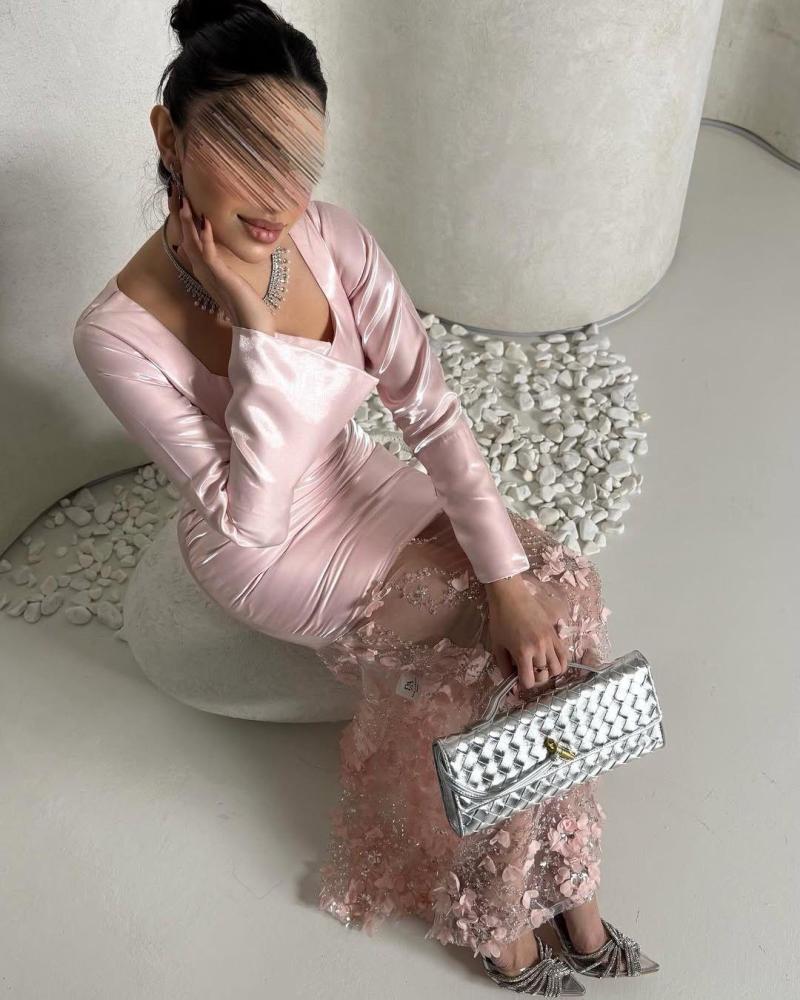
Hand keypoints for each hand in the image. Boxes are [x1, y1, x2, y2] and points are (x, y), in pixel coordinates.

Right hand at [168, 182, 276, 332]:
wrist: (251, 322)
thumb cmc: (245, 304)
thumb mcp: (231, 282)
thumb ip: (222, 270)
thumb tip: (217, 259)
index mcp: (205, 269)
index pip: (190, 241)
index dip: (184, 222)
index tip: (181, 201)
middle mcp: (203, 269)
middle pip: (187, 237)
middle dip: (181, 216)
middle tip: (176, 193)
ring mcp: (209, 272)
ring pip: (193, 243)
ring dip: (188, 222)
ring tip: (183, 201)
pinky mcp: (218, 275)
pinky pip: (208, 253)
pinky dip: (206, 236)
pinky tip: (205, 221)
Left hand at [485, 575, 570, 690]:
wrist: (511, 596)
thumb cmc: (500, 620)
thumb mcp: (497, 646)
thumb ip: (505, 668)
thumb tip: (512, 686)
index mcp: (522, 652)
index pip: (529, 681)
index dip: (522, 684)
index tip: (517, 679)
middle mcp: (539, 649)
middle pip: (543, 677)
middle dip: (534, 679)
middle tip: (526, 672)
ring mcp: (549, 641)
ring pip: (557, 669)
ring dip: (548, 673)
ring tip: (539, 667)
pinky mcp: (555, 634)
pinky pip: (565, 656)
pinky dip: (560, 664)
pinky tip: (551, 663)